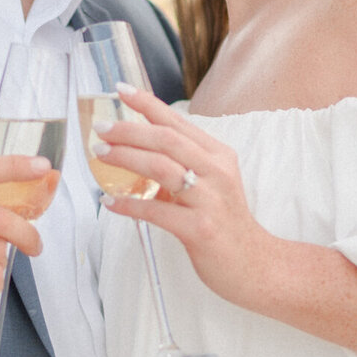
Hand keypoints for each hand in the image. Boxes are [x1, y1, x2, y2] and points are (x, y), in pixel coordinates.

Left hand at [94, 86, 274, 310]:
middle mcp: (216, 172)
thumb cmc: (226, 224)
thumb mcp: (212, 185)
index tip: (121, 90)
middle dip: (129, 130)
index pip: (178, 122)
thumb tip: (139, 151)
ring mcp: (209, 200)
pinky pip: (156, 211)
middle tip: (101, 128)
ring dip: (126, 158)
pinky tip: (109, 202)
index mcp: (218, 156)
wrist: (255, 265)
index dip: (148, 104)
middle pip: (167, 140)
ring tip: (101, 154)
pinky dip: (129, 205)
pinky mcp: (200, 229)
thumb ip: (183, 166)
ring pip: (161, 168)